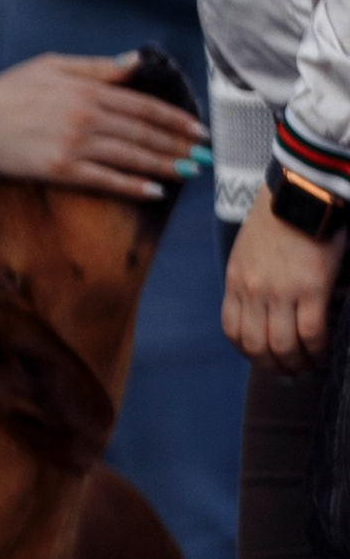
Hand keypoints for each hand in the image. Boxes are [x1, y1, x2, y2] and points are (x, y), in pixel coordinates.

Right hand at [0, 51, 202, 197]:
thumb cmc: (10, 89)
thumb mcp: (55, 66)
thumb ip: (98, 68)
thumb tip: (136, 63)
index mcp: (88, 91)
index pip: (143, 107)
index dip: (175, 119)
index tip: (199, 130)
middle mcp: (86, 117)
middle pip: (143, 134)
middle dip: (178, 146)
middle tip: (205, 157)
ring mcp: (74, 145)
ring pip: (130, 157)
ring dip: (164, 166)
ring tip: (189, 173)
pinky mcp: (59, 169)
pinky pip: (104, 179)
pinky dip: (132, 186)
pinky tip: (154, 191)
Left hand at [223, 190, 343, 369]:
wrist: (302, 188)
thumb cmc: (280, 214)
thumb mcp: (249, 248)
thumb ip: (251, 277)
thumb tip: (264, 307)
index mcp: (236, 280)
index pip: (232, 331)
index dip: (247, 352)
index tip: (263, 357)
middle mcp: (254, 290)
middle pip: (256, 345)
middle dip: (273, 365)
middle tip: (289, 370)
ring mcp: (281, 290)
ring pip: (284, 345)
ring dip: (297, 363)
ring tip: (309, 365)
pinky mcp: (312, 287)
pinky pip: (312, 332)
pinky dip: (318, 348)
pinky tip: (325, 350)